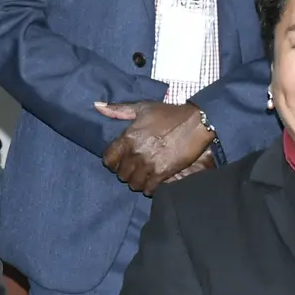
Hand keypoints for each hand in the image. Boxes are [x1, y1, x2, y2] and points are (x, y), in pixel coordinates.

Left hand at [95, 100, 212, 193]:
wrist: (196, 123)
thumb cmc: (169, 114)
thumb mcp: (142, 107)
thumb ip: (119, 110)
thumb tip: (97, 106)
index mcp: (128, 137)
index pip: (108, 159)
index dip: (112, 161)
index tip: (118, 160)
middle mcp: (135, 153)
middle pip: (121, 173)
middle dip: (125, 172)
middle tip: (132, 169)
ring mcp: (148, 164)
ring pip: (133, 183)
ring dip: (136, 181)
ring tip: (142, 176)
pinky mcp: (162, 173)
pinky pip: (149, 189)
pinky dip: (149, 188)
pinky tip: (152, 182)